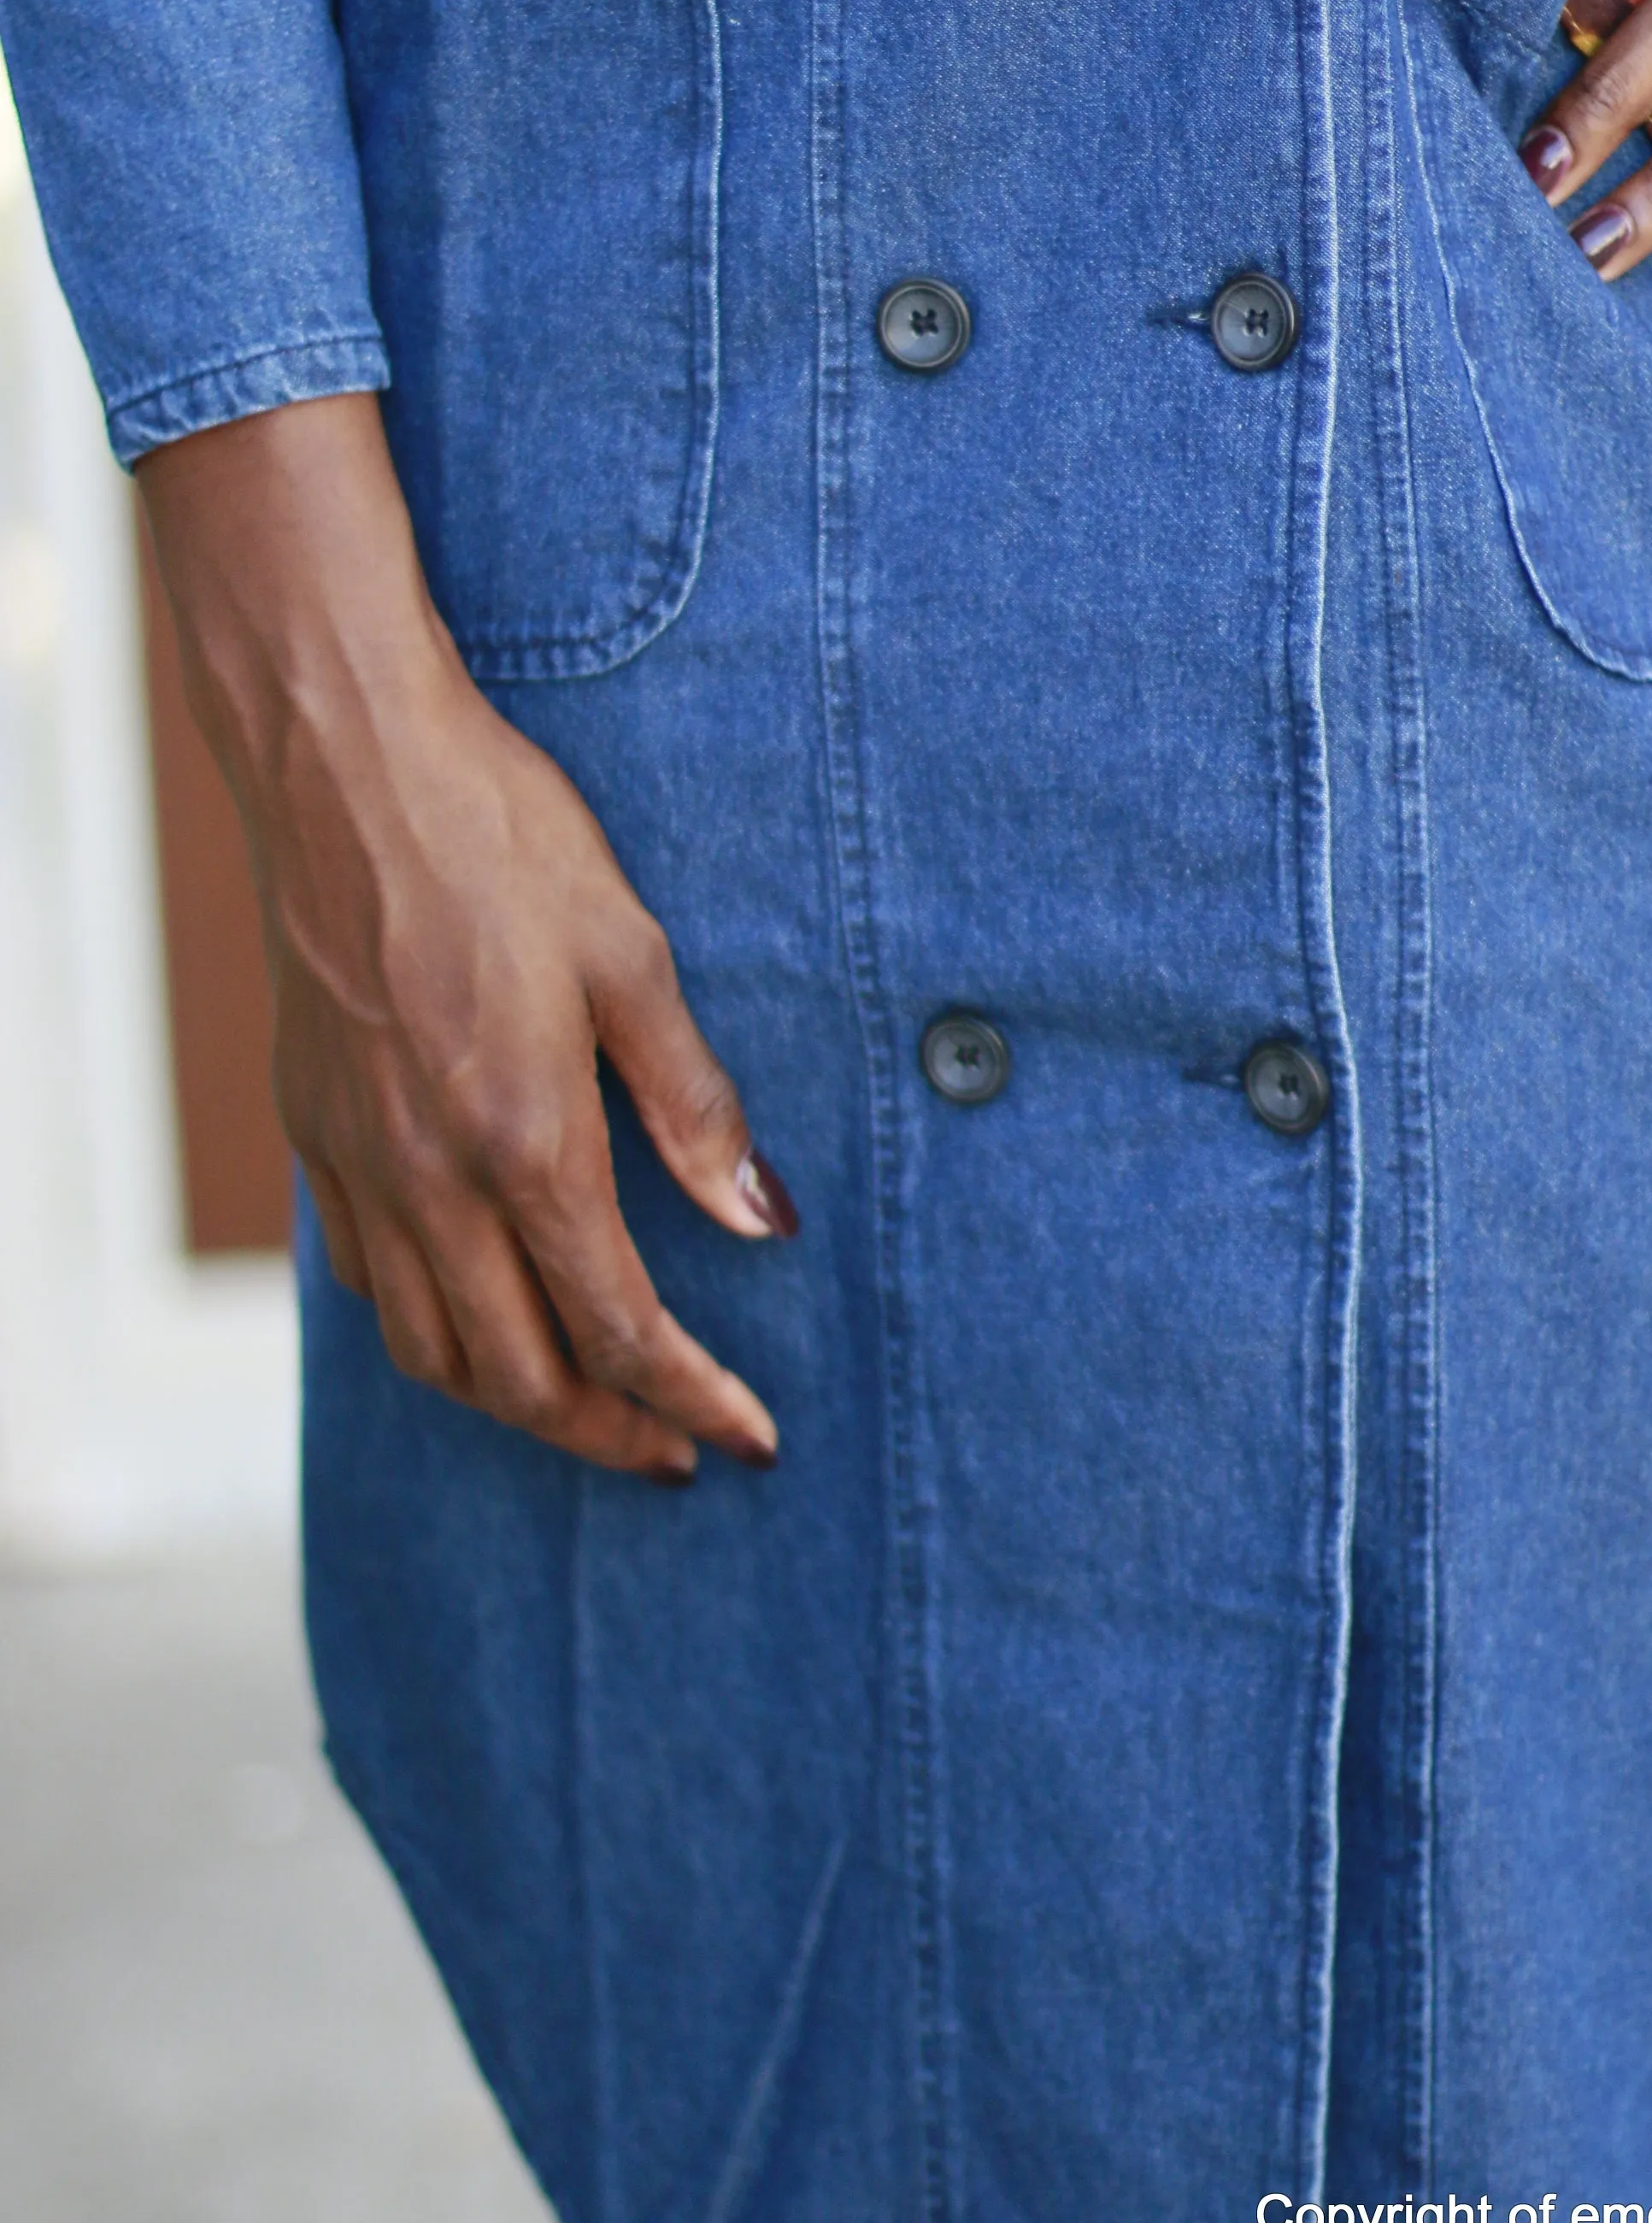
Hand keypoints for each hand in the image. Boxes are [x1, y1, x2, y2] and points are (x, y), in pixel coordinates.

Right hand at [139, 393, 791, 1483]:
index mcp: (524, 1139)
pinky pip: (370, 1285)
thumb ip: (697, 1105)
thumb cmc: (498, 839)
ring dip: (518, 1404)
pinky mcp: (316, 1134)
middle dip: (610, 1434)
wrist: (343, 769)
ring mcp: (360, 1165)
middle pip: (520, 1375)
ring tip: (591, 1410)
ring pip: (432, 1352)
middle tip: (681, 1453)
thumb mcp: (631, 957)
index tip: (751, 1437)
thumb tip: (764, 1220)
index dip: (695, 1399)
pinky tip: (480, 1313)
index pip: (622, 1327)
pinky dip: (434, 1334)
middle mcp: (430, 1178)